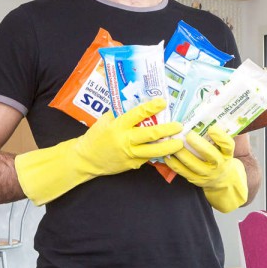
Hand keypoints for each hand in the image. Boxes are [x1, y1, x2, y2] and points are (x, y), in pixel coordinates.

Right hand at [15, 98, 183, 205]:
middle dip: (168, 129)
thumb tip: (139, 103)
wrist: (86, 158)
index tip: (164, 102)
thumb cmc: (97, 136)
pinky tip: (168, 152)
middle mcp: (125, 140)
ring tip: (180, 142)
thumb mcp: (106, 120)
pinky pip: (148, 159)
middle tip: (180, 126)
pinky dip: (158, 155)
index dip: (152, 107)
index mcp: (118, 125)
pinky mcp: (132, 165)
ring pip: (154, 151)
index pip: (138, 114)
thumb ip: (121, 113)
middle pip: (151, 134)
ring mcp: (129, 154)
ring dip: (169, 147)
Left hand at [166, 126, 247, 212]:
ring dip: (181, 153)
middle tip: (188, 135)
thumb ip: (216, 136)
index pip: (228, 145)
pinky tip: (168, 155)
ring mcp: (208, 175)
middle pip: (211, 156)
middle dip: (199, 145)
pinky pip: (183, 172)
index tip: (211, 128)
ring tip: (173, 143)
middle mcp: (219, 165)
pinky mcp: (196, 181)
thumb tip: (200, 116)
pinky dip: (174, 163)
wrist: (222, 178)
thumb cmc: (220, 156)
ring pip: (193, 164)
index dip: (220, 137)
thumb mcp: (223, 148)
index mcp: (227, 154)